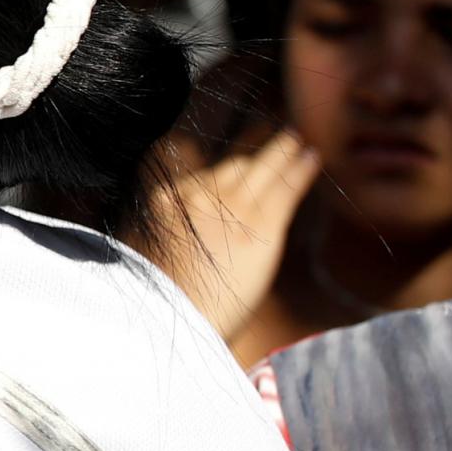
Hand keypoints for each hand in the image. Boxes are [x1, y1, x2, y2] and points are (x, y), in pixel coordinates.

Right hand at [154, 130, 320, 340]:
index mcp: (166, 200)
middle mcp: (199, 194)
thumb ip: (157, 226)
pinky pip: (286, 188)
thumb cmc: (157, 297)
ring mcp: (233, 207)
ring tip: (297, 137)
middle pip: (232, 163)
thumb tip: (166, 222)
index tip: (223, 151)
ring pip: (262, 167)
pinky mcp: (264, 225)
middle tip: (272, 131)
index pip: (191, 163)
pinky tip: (312, 156)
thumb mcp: (138, 252)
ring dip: (283, 149)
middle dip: (255, 148)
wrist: (174, 319)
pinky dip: (301, 170)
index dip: (212, 155)